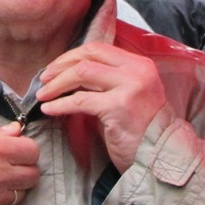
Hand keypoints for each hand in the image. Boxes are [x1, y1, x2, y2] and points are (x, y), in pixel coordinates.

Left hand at [36, 42, 166, 172]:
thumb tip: (70, 74)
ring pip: (82, 73)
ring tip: (43, 94)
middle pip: (88, 57)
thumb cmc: (141, 130)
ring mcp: (129, 87)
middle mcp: (136, 71)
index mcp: (139, 64)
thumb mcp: (129, 95)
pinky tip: (49, 109)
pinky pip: (80, 101)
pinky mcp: (119, 107)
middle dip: (60, 66)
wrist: (161, 156)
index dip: (71, 56)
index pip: (98, 49)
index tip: (55, 67)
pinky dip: (60, 104)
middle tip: (44, 79)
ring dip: (57, 84)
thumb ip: (107, 81)